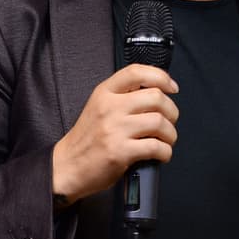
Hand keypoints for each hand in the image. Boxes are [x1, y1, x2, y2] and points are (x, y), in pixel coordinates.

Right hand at [51, 64, 177, 204]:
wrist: (67, 166)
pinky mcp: (120, 152)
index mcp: (104, 93)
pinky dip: (165, 152)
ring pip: (159, 122)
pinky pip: (156, 147)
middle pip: (156, 97)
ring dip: (170, 134)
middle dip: (172, 111)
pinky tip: (161, 154)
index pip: (136, 72)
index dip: (161, 77)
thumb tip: (156, 93)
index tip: (171, 87)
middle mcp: (109, 107)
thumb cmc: (86, 139)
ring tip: (166, 140)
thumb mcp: (98, 107)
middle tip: (169, 121)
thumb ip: (121, 97)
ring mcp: (114, 129)